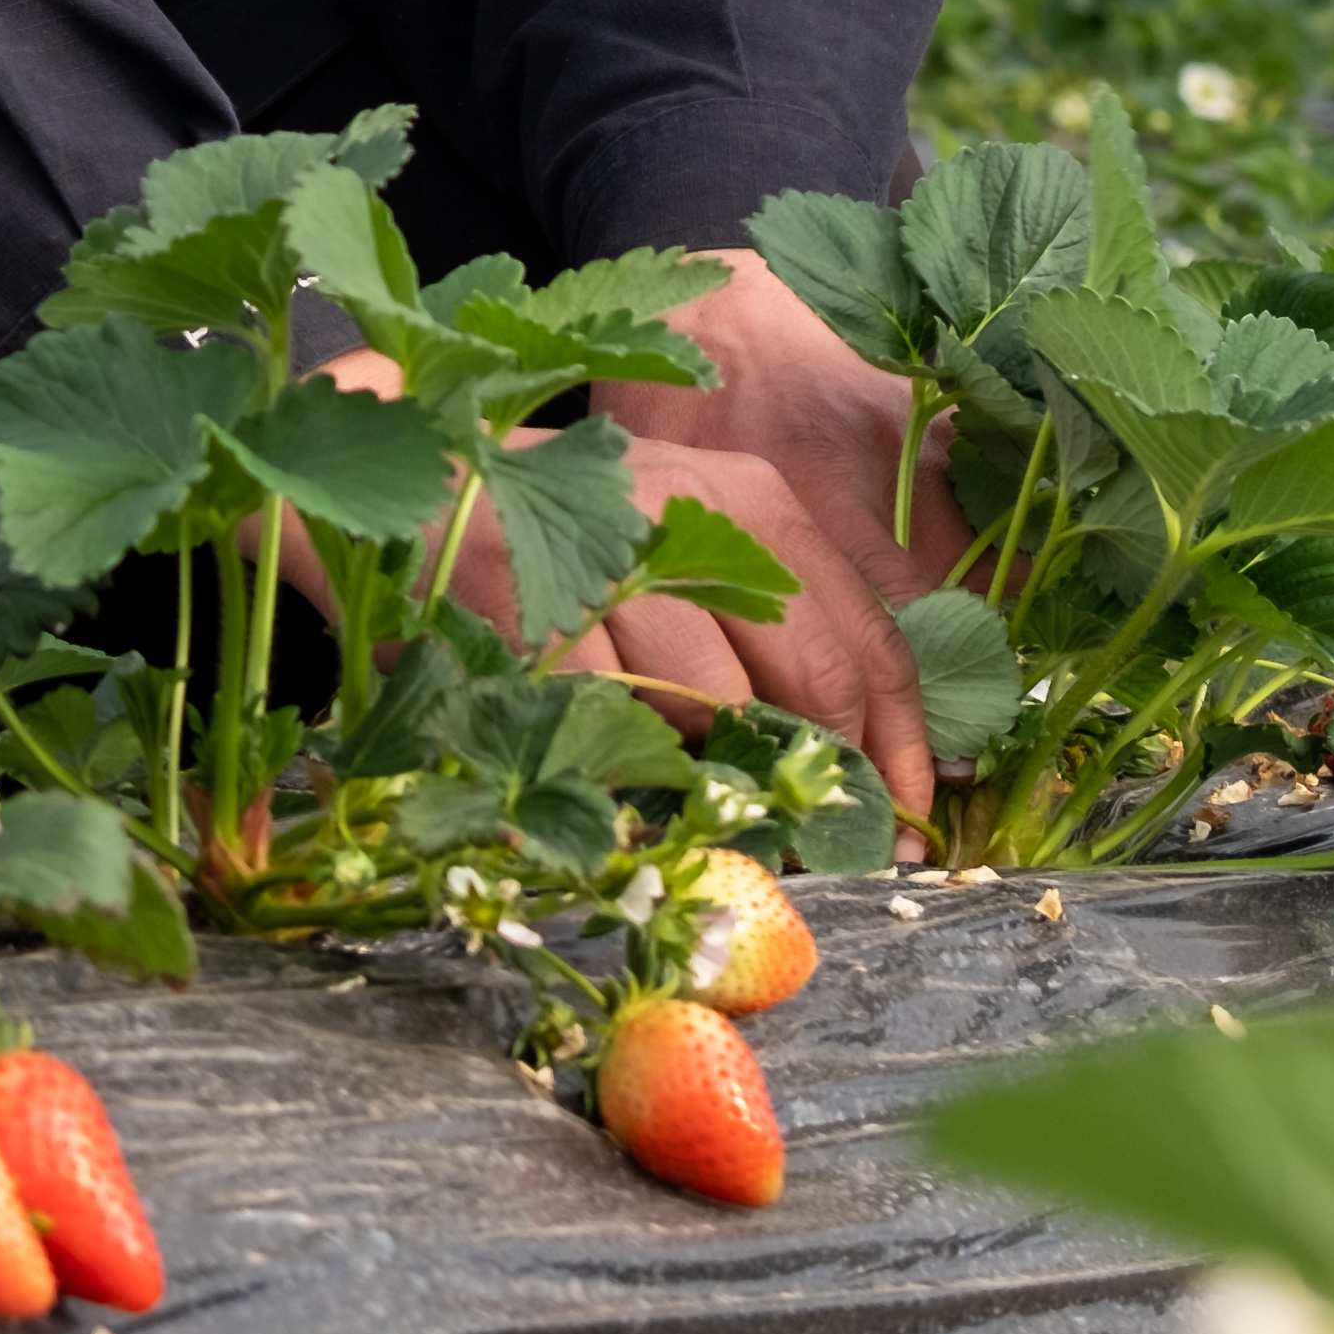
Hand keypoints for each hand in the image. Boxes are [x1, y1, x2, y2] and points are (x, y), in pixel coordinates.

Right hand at [321, 251, 955, 815]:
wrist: (419, 488)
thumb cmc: (572, 540)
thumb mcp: (688, 551)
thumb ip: (775, 629)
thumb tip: (880, 758)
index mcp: (754, 499)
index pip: (871, 635)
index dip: (905, 746)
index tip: (915, 823)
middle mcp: (695, 510)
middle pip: (813, 673)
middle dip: (825, 776)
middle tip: (821, 846)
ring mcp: (611, 552)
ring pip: (711, 702)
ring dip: (706, 764)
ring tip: (678, 776)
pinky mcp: (532, 603)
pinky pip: (612, 713)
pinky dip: (618, 755)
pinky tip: (602, 755)